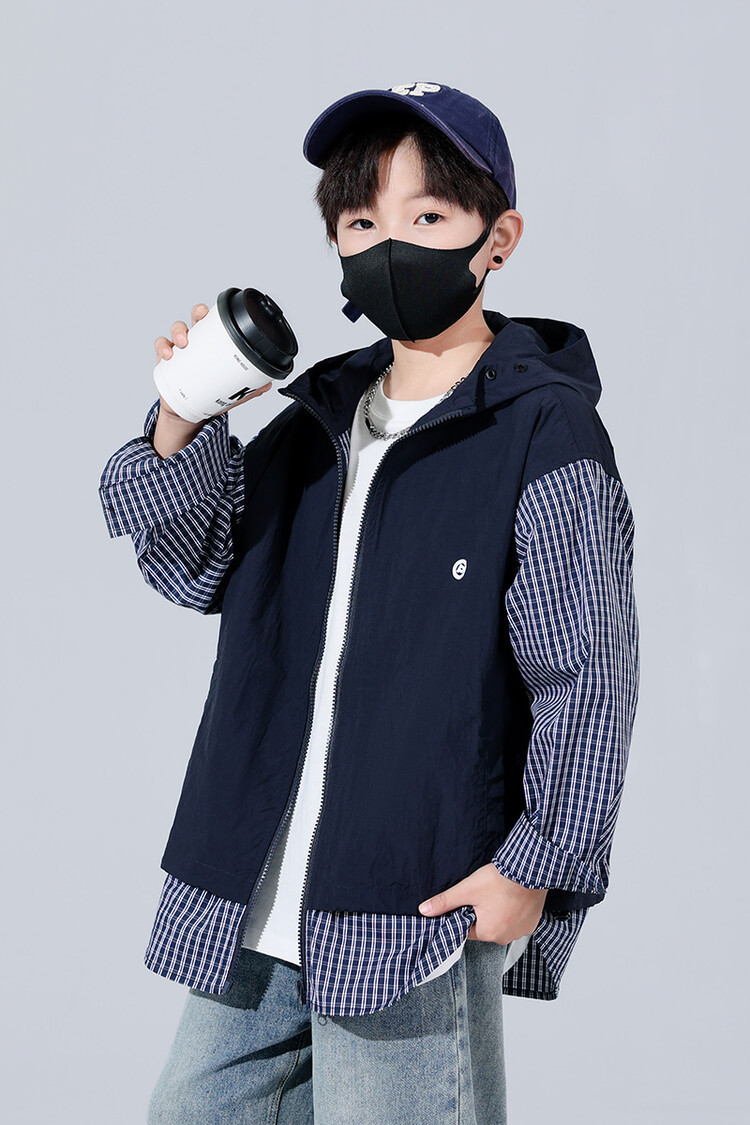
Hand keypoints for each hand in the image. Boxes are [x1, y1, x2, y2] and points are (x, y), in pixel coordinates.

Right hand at [153, 302, 271, 417]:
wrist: (186, 412)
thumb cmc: (208, 393)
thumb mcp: (229, 391)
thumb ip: (247, 389)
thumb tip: (267, 386)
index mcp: (212, 343)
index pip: (214, 322)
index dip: (215, 313)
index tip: (216, 312)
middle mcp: (195, 341)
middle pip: (194, 318)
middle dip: (196, 313)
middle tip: (200, 319)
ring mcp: (179, 348)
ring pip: (176, 329)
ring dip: (178, 332)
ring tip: (183, 343)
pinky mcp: (165, 360)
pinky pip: (161, 347)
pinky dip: (162, 348)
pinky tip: (168, 355)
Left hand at [418, 863, 547, 943]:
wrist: (531, 869)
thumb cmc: (500, 880)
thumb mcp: (467, 889)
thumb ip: (445, 902)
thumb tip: (424, 910)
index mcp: (488, 933)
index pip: (467, 929)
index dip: (465, 914)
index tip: (468, 901)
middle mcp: (505, 937)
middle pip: (485, 927)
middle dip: (481, 913)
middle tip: (484, 894)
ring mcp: (521, 931)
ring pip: (501, 924)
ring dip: (498, 912)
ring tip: (499, 894)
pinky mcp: (532, 923)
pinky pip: (516, 921)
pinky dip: (513, 912)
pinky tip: (511, 898)